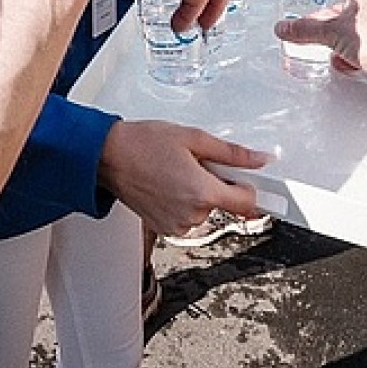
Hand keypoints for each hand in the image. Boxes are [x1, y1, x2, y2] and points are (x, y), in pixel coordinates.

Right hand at [98, 120, 268, 235]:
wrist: (108, 157)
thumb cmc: (142, 144)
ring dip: (200, 194)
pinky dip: (186, 202)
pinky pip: (190, 216)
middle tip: (197, 164)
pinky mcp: (167, 229)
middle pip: (225, 203)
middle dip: (218, 184)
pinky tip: (169, 185)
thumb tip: (259, 159)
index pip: (247, 202)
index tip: (254, 181)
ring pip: (207, 210)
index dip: (250, 187)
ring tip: (178, 172)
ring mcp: (178, 225)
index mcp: (201, 192)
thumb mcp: (193, 138)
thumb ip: (231, 153)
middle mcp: (191, 214)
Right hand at [273, 0, 366, 107]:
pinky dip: (350, 59)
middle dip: (332, 17)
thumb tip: (285, 27)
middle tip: (314, 22)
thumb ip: (307, 30)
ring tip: (324, 45)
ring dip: (340, 40)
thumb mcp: (335, 32)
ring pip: (357, 34)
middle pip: (351, 11)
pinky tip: (342, 64)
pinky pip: (364, 55)